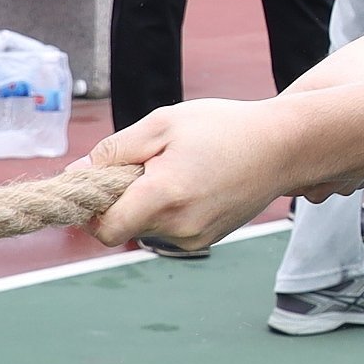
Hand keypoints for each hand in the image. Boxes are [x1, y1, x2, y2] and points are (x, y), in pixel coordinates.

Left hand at [85, 99, 300, 252]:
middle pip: (124, 226)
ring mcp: (196, 237)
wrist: (284, 147)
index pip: (105, 228)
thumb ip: (113, 150)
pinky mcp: (208, 239)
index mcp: (163, 197)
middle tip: (145, 162)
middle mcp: (179, 226)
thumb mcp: (161, 124)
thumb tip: (79, 172)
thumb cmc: (223, 128)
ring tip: (177, 168)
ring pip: (147, 227)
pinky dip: (169, 209)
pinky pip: (170, 229)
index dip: (90, 210)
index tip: (94, 185)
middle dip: (121, 198)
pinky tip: (193, 181)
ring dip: (146, 203)